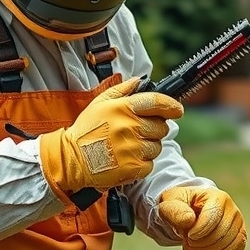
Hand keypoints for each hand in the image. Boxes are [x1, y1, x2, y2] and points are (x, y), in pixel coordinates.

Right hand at [39, 77, 183, 195]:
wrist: (72, 159)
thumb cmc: (87, 130)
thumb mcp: (100, 103)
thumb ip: (122, 89)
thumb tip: (140, 81)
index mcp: (124, 109)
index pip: (157, 102)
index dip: (171, 105)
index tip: (177, 109)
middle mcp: (130, 127)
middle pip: (162, 127)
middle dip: (155, 129)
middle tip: (138, 132)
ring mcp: (133, 149)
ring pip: (157, 146)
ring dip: (148, 146)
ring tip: (128, 146)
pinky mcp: (133, 168)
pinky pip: (150, 164)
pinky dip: (142, 162)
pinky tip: (127, 158)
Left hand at [157, 185, 246, 249]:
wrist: (190, 210)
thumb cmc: (180, 206)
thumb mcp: (171, 204)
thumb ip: (176, 211)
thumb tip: (189, 220)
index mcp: (217, 196)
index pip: (213, 217)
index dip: (199, 232)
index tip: (187, 236)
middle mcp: (232, 209)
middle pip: (221, 234)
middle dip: (201, 244)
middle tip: (187, 243)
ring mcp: (238, 223)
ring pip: (229, 245)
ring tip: (192, 248)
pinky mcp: (240, 236)